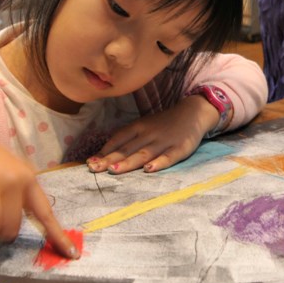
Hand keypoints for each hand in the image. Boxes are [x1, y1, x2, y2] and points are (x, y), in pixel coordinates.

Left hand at [86, 95, 218, 173]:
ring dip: (128, 162)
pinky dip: (159, 163)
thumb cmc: (164, 123)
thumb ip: (127, 139)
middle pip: (127, 149)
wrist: (193, 112)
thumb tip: (103, 155)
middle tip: (94, 168)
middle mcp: (149, 134)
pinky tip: (150, 170)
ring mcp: (165, 142)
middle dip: (110, 160)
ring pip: (144, 154)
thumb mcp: (144, 126)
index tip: (89, 162)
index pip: (118, 139)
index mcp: (139, 127)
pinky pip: (169, 157)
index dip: (104, 151)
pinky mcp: (180, 148)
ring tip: (114, 170)